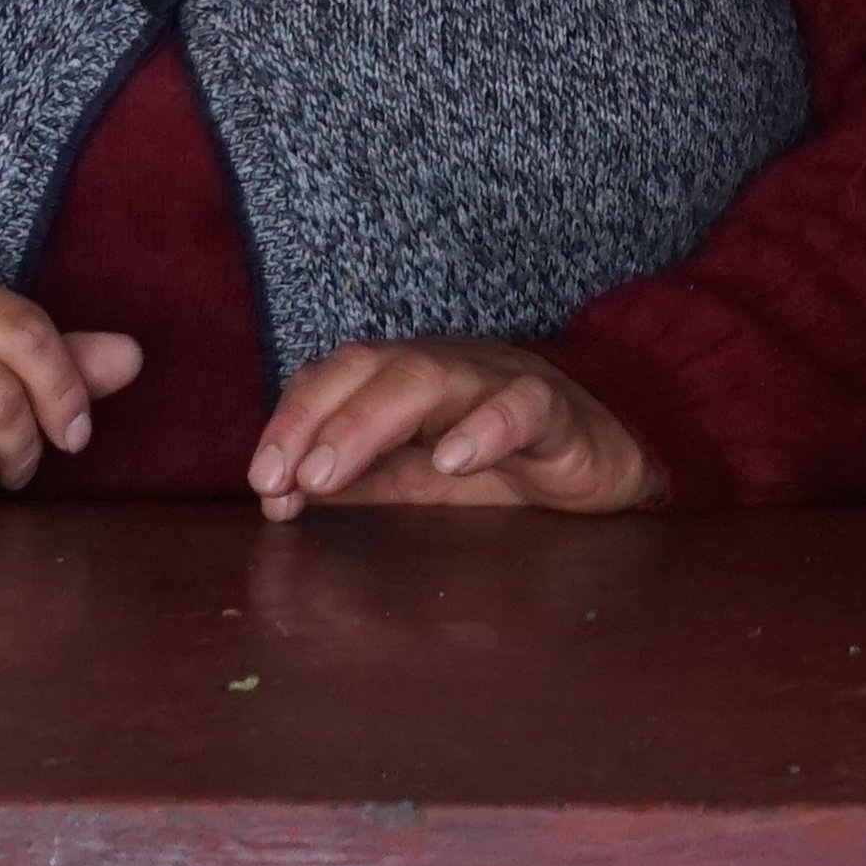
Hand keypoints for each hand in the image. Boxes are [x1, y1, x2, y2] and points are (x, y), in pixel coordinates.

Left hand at [247, 337, 657, 519]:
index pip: (330, 380)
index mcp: (400, 381)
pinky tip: (452, 462)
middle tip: (280, 480)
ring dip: (367, 423)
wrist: (605, 458)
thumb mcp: (418, 478)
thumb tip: (282, 496)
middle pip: (365, 369)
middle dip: (313, 421)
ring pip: (426, 377)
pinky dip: (484, 428)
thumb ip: (359, 481)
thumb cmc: (504, 463)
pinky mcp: (553, 409)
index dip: (288, 422)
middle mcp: (439, 369)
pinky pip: (520, 405)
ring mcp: (494, 381)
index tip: (260, 481)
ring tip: (328, 473)